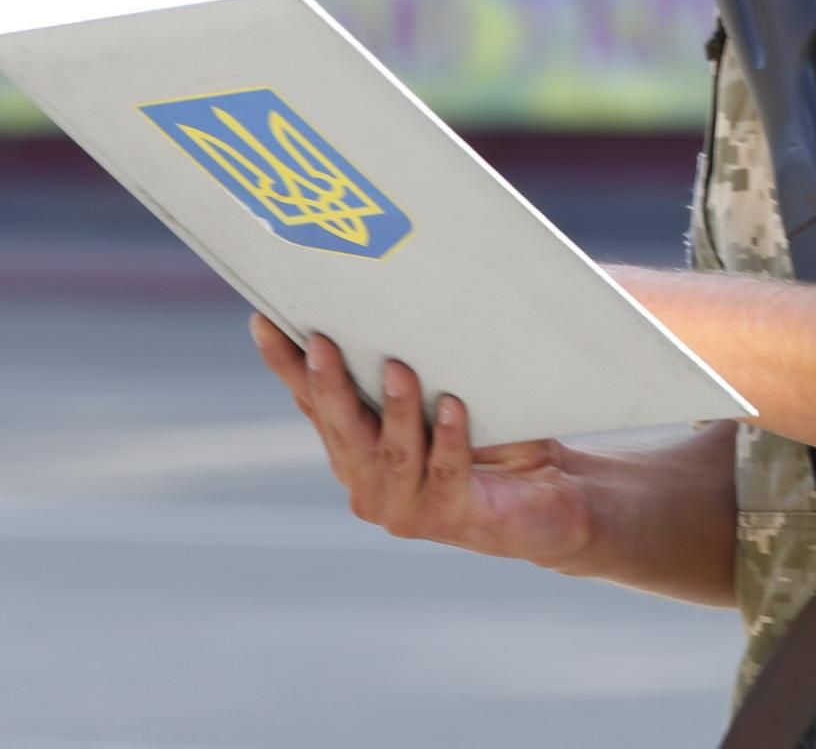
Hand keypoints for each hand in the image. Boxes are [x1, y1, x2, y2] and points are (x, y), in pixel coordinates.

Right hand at [250, 313, 595, 570]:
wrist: (551, 495)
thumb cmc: (493, 436)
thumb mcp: (445, 392)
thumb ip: (412, 367)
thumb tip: (391, 298)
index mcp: (357, 451)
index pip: (314, 404)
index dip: (286, 366)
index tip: (264, 320)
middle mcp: (369, 485)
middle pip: (342, 430)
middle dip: (330, 384)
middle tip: (324, 340)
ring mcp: (406, 508)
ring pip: (390, 454)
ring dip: (395, 410)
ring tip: (398, 367)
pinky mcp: (453, 518)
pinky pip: (446, 473)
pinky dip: (448, 439)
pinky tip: (455, 408)